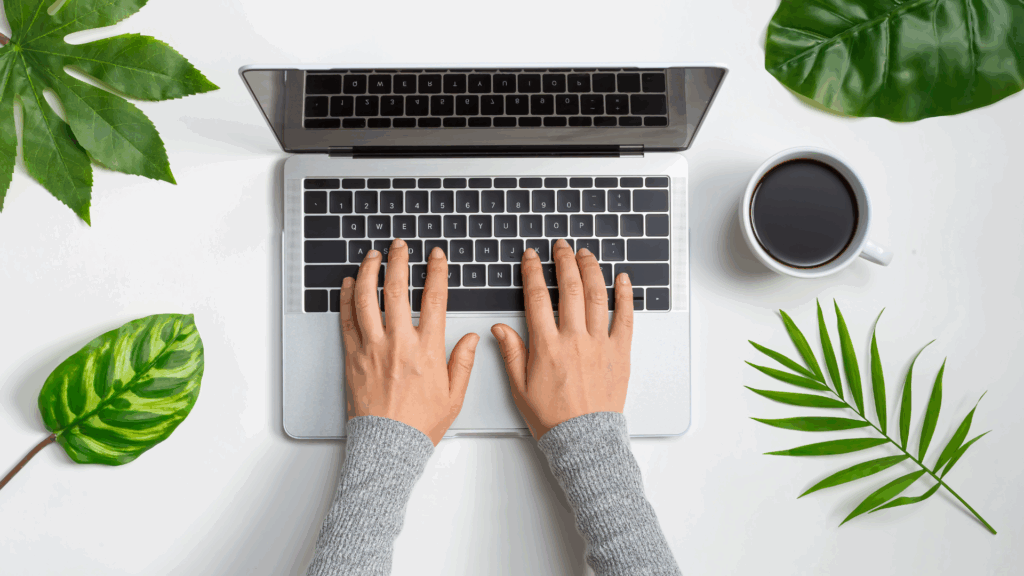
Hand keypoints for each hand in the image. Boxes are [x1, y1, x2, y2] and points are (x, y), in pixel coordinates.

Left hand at [340, 240, 479, 444]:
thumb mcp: (455, 396)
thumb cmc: (420, 425)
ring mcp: (373, 348)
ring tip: (372, 257)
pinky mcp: (353, 357)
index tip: (436, 256)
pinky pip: (347, 320)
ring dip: (369, 272)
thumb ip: (464, 362)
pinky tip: (348, 284)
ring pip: (367, 299)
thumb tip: (474, 338)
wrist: (388, 446)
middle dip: (398, 261)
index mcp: (427, 350)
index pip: (435, 300)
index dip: (436, 272)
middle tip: (399, 246)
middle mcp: (399, 343)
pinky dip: (346, 298)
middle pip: (397, 290)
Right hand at [491, 239, 633, 439]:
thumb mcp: (520, 387)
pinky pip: (625, 318)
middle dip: (564, 262)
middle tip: (561, 247)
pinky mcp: (619, 353)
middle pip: (569, 288)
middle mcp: (574, 339)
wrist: (583, 440)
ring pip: (596, 296)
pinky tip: (622, 279)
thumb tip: (499, 328)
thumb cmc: (552, 418)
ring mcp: (599, 344)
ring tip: (585, 254)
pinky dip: (624, 296)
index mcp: (547, 346)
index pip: (537, 298)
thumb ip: (511, 353)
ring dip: (591, 270)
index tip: (531, 257)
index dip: (533, 272)